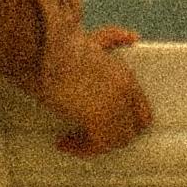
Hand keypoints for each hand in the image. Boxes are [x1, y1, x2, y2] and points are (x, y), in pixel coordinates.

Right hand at [39, 22, 152, 157]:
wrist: (43, 46)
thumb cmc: (62, 43)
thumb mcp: (92, 39)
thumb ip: (114, 39)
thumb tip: (134, 37)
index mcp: (126, 76)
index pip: (144, 114)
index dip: (126, 125)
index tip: (105, 127)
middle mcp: (126, 92)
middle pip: (130, 131)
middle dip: (110, 137)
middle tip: (88, 137)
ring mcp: (114, 105)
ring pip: (115, 141)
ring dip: (94, 145)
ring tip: (71, 140)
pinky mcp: (98, 116)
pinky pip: (97, 145)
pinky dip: (81, 149)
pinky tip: (63, 142)